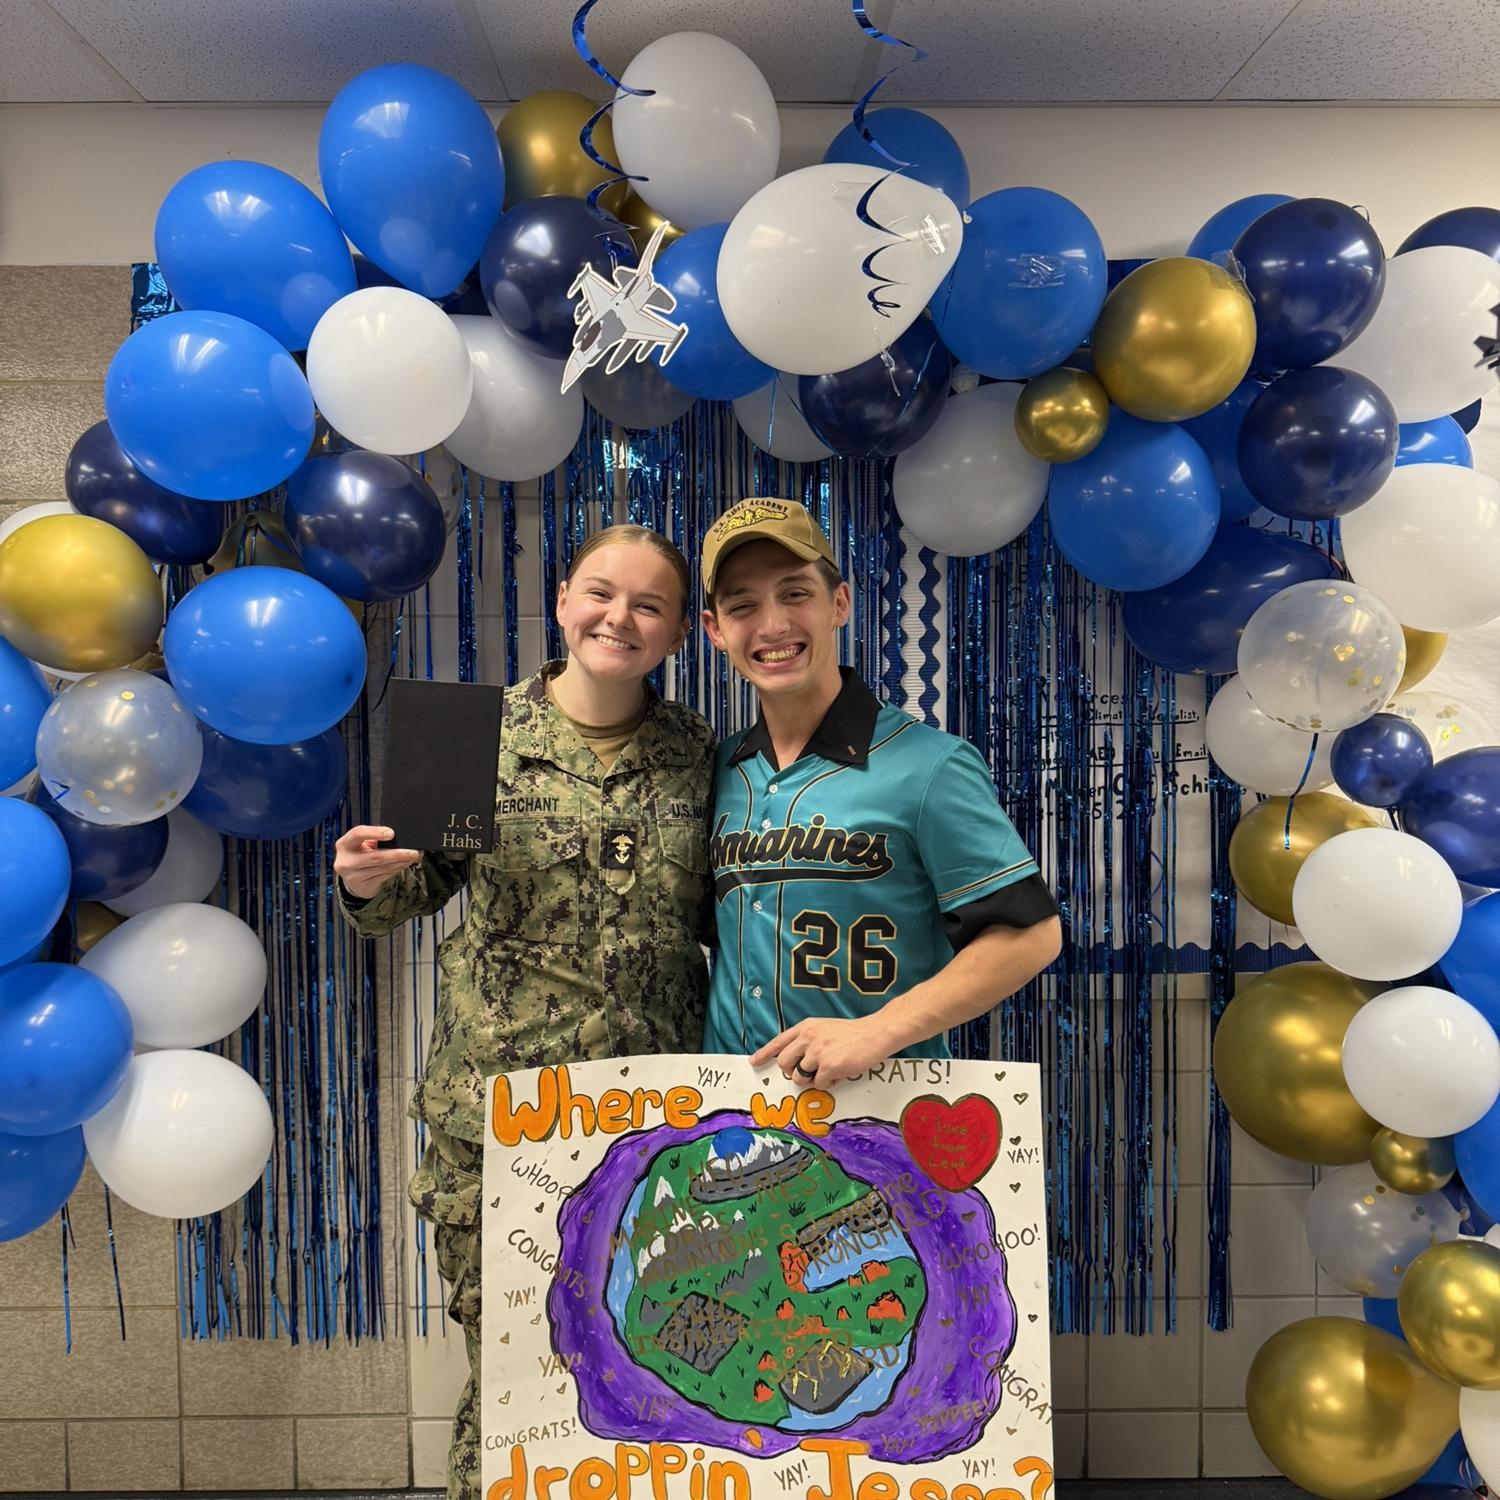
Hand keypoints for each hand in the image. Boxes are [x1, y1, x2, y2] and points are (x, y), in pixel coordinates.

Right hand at [333, 825, 421, 899]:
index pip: (358, 834)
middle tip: (413, 851)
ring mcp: (353, 876)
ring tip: (414, 856)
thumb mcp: (361, 844)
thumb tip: (399, 837)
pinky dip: (398, 868)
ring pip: (383, 867)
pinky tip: (406, 863)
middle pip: (375, 857)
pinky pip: (385, 875)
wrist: (352, 879)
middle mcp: (346, 861)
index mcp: (344, 844)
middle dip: (397, 854)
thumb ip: (374, 838)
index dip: (375, 832)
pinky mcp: (363, 885)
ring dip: (402, 862)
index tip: (391, 833)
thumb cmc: (360, 854)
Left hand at [750, 1015, 898, 1089]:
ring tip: (828, 1072)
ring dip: (812, 1080)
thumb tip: (796, 1060)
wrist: (874, 1033)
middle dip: (792, 1073)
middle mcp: (808, 1038)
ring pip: (800, 1077)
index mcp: (806, 1028)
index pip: (779, 1042)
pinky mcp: (828, 1066)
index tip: (754, 1062)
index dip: (765, 1053)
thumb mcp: (824, 1027)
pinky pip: (819, 1085)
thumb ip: (808, 1039)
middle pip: (784, 1064)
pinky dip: (828, 1084)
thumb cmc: (852, 1033)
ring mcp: (817, 1052)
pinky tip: (839, 1074)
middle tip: (807, 1073)